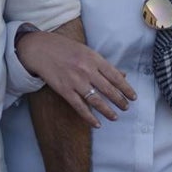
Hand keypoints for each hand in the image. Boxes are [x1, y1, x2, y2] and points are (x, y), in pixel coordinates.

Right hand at [16, 30, 135, 127]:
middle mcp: (86, 70)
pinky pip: (80, 106)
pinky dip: (89, 117)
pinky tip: (97, 123)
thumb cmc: (63, 48)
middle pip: (108, 89)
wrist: (38, 48)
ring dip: (108, 111)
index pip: (115, 76)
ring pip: (96, 100)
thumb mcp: (85, 51)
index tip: (133, 97)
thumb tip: (122, 75)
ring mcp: (75, 81)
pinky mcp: (64, 90)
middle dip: (120, 101)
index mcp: (93, 58)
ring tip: (115, 117)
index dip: (126, 88)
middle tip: (126, 107)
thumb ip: (103, 64)